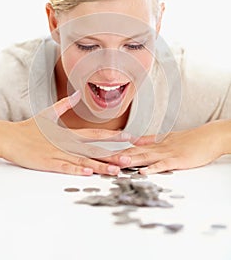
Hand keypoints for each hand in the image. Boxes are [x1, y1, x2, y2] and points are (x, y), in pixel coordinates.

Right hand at [0, 91, 130, 175]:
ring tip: (116, 170)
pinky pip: (65, 167)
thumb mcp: (48, 113)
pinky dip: (76, 170)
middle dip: (113, 153)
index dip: (113, 135)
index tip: (129, 136)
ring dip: (100, 165)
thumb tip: (77, 93)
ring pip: (83, 161)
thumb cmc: (30, 127)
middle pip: (94, 149)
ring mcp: (59, 153)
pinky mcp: (48, 163)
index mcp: (69, 133)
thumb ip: (65, 104)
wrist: (10, 137)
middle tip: (130, 158)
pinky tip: (88, 173)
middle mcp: (68, 143)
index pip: (95, 134)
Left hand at [104, 120, 230, 173]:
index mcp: (154, 143)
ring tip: (116, 163)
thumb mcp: (166, 138)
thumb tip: (135, 140)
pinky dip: (153, 168)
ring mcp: (166, 153)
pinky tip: (143, 172)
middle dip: (117, 156)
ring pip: (145, 157)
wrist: (207, 137)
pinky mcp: (176, 160)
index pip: (132, 146)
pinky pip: (163, 165)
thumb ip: (150, 140)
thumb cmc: (189, 139)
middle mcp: (157, 147)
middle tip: (102, 159)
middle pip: (134, 151)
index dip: (116, 149)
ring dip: (131, 160)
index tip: (102, 152)